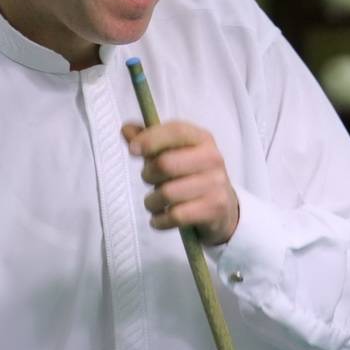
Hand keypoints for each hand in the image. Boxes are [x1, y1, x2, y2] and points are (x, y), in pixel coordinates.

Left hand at [121, 121, 238, 245]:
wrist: (223, 206)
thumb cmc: (191, 174)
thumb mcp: (174, 153)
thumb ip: (150, 141)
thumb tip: (126, 129)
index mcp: (202, 138)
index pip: (176, 131)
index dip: (151, 138)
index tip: (133, 150)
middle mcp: (212, 158)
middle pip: (166, 163)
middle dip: (148, 175)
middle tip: (149, 180)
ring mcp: (215, 183)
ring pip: (167, 193)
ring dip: (151, 201)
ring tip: (154, 201)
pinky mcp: (214, 208)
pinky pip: (176, 215)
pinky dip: (160, 220)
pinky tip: (159, 218)